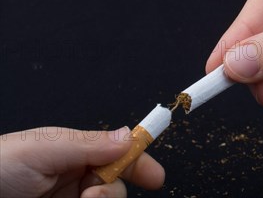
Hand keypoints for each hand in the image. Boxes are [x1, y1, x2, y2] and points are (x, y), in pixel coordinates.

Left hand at [0, 126, 164, 197]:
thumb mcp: (40, 150)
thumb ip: (87, 144)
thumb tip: (127, 136)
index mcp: (70, 154)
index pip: (116, 154)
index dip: (138, 163)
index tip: (156, 178)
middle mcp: (71, 181)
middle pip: (115, 186)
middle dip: (111, 191)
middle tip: (91, 195)